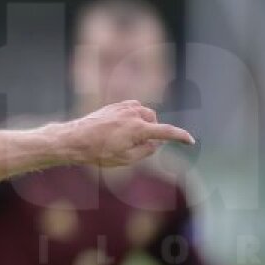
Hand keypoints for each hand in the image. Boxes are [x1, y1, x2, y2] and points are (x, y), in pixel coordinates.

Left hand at [64, 100, 194, 166]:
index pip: (166, 132)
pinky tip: (121, 127)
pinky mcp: (114, 105)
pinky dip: (133, 117)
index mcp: (138, 129)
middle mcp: (133, 114)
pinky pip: (132, 109)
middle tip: (135, 146)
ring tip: (125, 138)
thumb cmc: (98, 153)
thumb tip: (156, 143)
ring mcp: (123, 107)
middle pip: (154, 121)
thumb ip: (145, 151)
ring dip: (142, 124)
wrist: (74, 139)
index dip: (180, 137)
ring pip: (144, 113)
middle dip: (151, 132)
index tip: (190, 141)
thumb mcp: (125, 159)